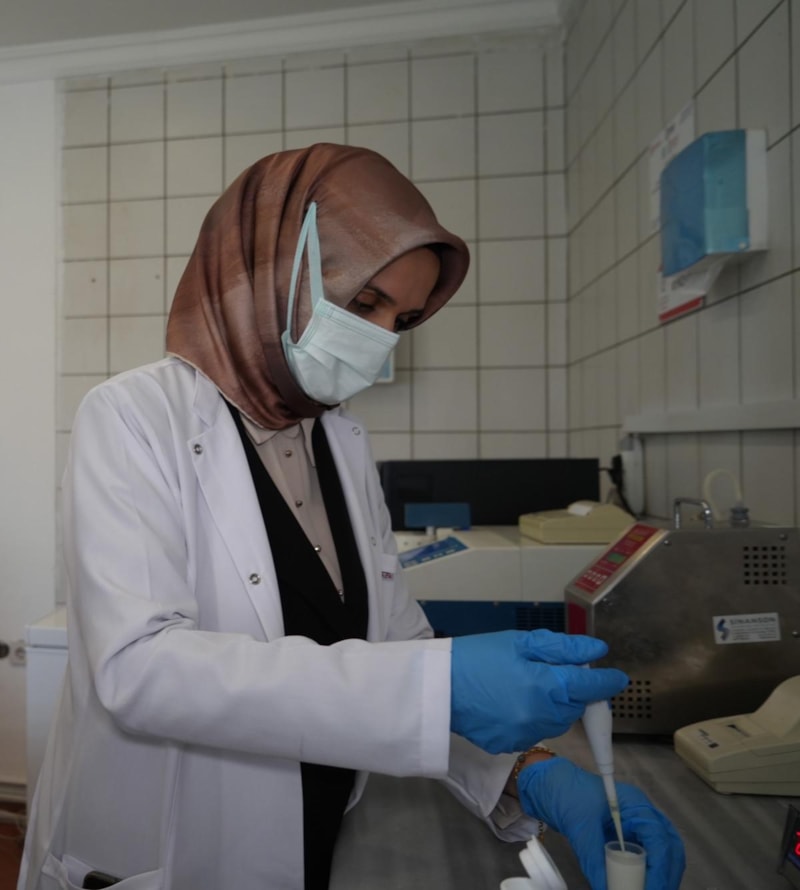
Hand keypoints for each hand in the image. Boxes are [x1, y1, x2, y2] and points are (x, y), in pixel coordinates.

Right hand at [449, 629, 627, 753]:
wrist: (436, 686)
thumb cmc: (478, 656)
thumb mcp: (520, 643)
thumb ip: (563, 649)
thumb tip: (598, 653)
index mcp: (546, 687)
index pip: (591, 689)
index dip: (607, 682)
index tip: (617, 678)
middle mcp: (541, 717)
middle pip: (576, 707)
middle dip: (577, 691)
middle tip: (560, 672)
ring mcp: (526, 735)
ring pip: (559, 722)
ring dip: (558, 706)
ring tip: (533, 686)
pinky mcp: (511, 745)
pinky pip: (537, 731)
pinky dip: (536, 718)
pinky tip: (515, 702)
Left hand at [517, 757, 685, 889]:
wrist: (548, 784)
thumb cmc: (565, 793)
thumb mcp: (579, 826)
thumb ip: (593, 859)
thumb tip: (604, 889)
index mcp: (636, 804)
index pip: (661, 838)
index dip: (661, 868)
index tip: (653, 889)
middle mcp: (642, 813)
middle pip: (670, 847)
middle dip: (667, 874)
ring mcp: (636, 824)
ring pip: (663, 852)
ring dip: (661, 874)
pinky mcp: (627, 835)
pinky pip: (647, 856)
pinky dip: (648, 872)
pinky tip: (642, 884)